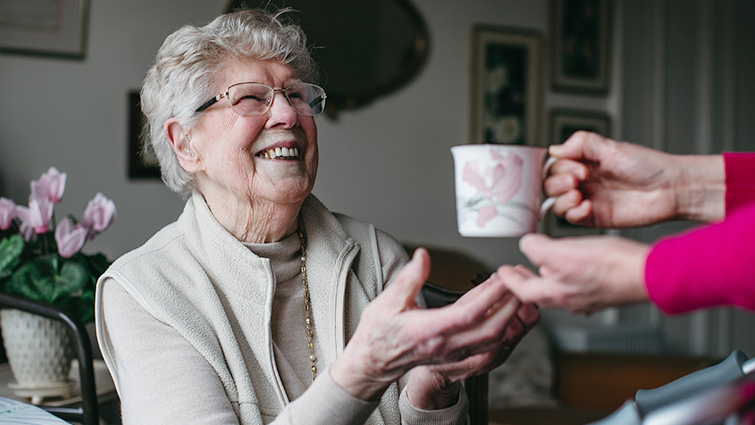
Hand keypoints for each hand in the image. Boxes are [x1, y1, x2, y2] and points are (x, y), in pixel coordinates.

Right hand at [330, 249, 536, 403]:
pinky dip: (502, 327)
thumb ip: (409, 278)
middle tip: (520, 282)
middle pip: (490, 329)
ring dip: (510, 317)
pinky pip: (487, 343)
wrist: (372, 362)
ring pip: (493, 339)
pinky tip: (504, 309)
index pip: (468, 315)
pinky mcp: (457, 355)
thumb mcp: (387, 300)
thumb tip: (423, 256)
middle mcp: (445, 345)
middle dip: (510, 305)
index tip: (503, 278)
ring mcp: (453, 353)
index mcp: (428, 330)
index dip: (489, 296)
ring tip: (517, 292)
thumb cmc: (378, 332)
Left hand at [497, 233, 649, 313]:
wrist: (650, 275)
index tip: (501, 273)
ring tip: (544, 265)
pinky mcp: (604, 292)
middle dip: (526, 280)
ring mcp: (588, 298)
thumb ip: (538, 249)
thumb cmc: (611, 266)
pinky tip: (575, 265)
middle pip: (539, 292)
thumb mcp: (564, 251)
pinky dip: (568, 274)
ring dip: (547, 276)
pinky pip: (578, 285)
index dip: (509, 280)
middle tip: (518, 271)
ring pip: (559, 289)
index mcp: (555, 293)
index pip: (521, 290)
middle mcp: (570, 300)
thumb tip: (526, 245)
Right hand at [544, 131, 723, 227]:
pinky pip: (571, 219)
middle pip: (551, 185)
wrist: (670, 189)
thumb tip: (554, 149)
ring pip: (556, 203)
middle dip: (559, 183)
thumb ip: (581, 143)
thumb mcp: (612, 147)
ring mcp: (587, 199)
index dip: (560, 167)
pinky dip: (573, 213)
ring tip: (578, 194)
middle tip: (580, 180)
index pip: (555, 165)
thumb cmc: (648, 166)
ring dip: (561, 199)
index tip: (579, 167)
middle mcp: (583, 181)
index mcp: (584, 162)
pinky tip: (586, 206)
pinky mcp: (594, 218)